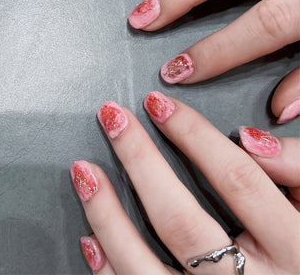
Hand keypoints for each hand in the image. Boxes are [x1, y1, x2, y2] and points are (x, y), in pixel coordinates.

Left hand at [71, 96, 299, 273]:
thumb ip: (297, 172)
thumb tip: (249, 140)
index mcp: (295, 252)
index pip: (236, 180)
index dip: (193, 135)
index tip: (156, 103)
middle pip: (180, 220)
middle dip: (140, 160)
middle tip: (112, 117)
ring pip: (146, 266)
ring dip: (108, 215)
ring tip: (83, 170)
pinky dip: (109, 269)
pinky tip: (90, 238)